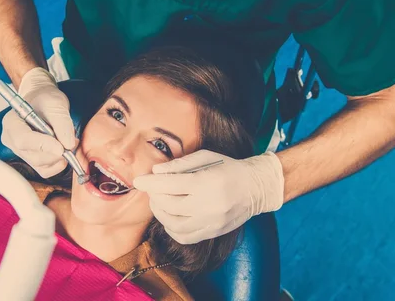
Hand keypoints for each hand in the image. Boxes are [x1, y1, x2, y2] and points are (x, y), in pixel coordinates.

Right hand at [1, 67, 74, 177]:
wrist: (43, 102)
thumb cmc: (46, 99)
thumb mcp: (56, 104)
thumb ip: (62, 123)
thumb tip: (68, 145)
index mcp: (11, 123)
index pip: (23, 140)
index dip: (43, 146)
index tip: (62, 148)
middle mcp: (12, 140)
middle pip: (33, 156)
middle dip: (56, 152)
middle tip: (73, 140)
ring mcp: (21, 152)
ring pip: (41, 165)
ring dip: (60, 157)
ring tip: (68, 140)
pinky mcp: (31, 160)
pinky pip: (46, 171)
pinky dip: (58, 163)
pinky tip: (63, 149)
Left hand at [133, 150, 283, 243]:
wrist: (256, 187)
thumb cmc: (229, 167)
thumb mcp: (206, 156)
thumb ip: (180, 164)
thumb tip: (156, 171)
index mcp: (207, 182)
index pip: (170, 184)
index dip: (151, 183)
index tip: (138, 181)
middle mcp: (209, 205)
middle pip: (169, 205)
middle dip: (154, 197)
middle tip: (151, 189)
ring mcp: (212, 222)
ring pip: (174, 224)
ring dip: (160, 214)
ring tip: (158, 202)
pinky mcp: (213, 232)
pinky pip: (185, 237)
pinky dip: (171, 228)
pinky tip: (169, 217)